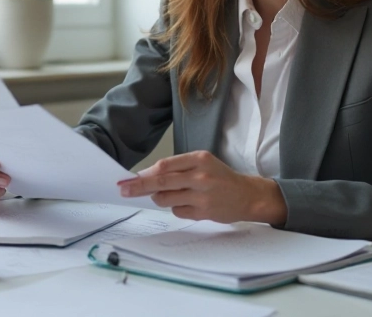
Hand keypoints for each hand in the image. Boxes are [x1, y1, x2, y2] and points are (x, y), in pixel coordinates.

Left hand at [117, 150, 286, 224]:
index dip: (144, 173)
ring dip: (159, 198)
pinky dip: (176, 208)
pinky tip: (188, 203)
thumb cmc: (220, 177)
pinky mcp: (203, 212)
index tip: (129, 178)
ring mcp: (202, 196)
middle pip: (161, 182)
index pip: (164, 166)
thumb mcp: (202, 163)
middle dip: (139, 187)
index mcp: (199, 159)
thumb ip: (177, 168)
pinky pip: (177, 211)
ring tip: (170, 194)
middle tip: (123, 190)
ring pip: (166, 199)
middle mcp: (200, 176)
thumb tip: (146, 175)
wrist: (247, 195)